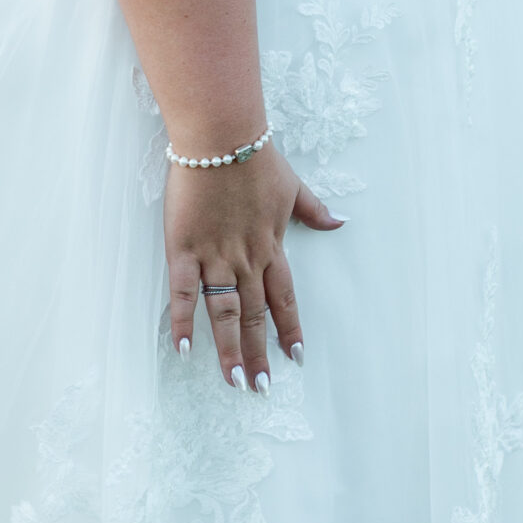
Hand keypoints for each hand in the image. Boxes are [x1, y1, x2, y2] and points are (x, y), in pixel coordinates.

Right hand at [164, 140, 343, 389]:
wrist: (220, 136)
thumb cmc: (255, 156)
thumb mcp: (292, 184)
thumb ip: (313, 209)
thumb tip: (340, 221)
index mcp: (271, 246)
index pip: (284, 298)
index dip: (289, 328)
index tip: (295, 356)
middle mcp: (246, 258)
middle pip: (254, 315)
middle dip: (259, 353)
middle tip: (262, 387)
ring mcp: (214, 256)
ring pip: (224, 313)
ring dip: (230, 350)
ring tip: (235, 382)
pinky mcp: (183, 249)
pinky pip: (182, 293)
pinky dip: (183, 323)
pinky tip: (184, 350)